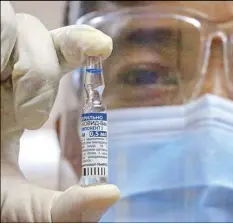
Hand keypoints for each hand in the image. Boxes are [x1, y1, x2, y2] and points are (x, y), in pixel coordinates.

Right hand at [1, 1, 118, 221]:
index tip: (103, 47)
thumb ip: (61, 208)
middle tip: (32, 118)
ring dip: (27, 70)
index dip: (78, 42)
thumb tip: (110, 194)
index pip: (54, 53)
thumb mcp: (16, 204)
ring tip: (17, 115)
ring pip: (14, 25)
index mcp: (14, 99)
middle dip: (43, 70)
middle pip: (33, 32)